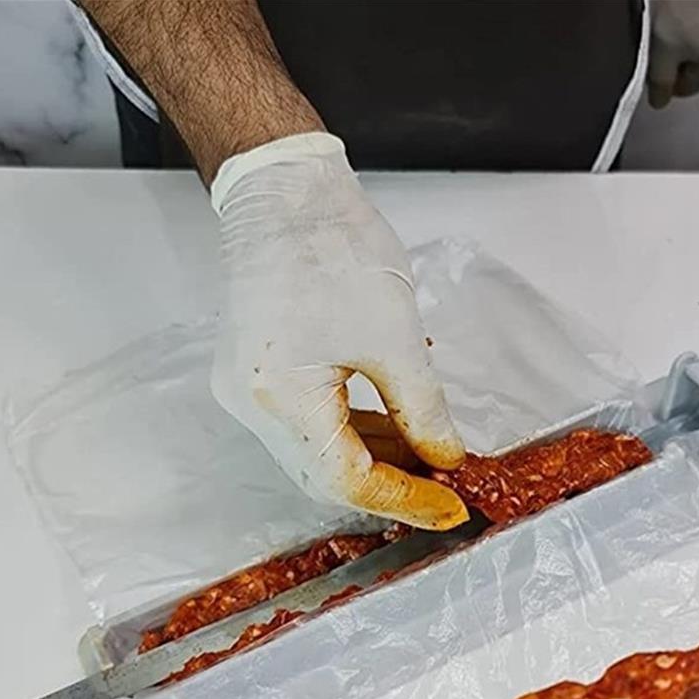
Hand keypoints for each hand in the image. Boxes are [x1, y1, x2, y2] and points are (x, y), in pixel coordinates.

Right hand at [210, 133, 468, 530]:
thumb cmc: (329, 244)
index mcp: (279, 395)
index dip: (404, 499)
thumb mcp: (395, 336)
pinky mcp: (259, 375)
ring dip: (375, 460)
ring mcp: (249, 391)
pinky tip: (395, 430)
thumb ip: (423, 409)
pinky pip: (310, 425)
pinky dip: (355, 433)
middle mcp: (252, 404)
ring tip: (427, 458)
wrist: (285, 192)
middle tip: (441, 492)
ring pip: (319, 453)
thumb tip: (443, 455)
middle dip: (390, 486)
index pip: (347, 478)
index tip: (448, 506)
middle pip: (326, 475)